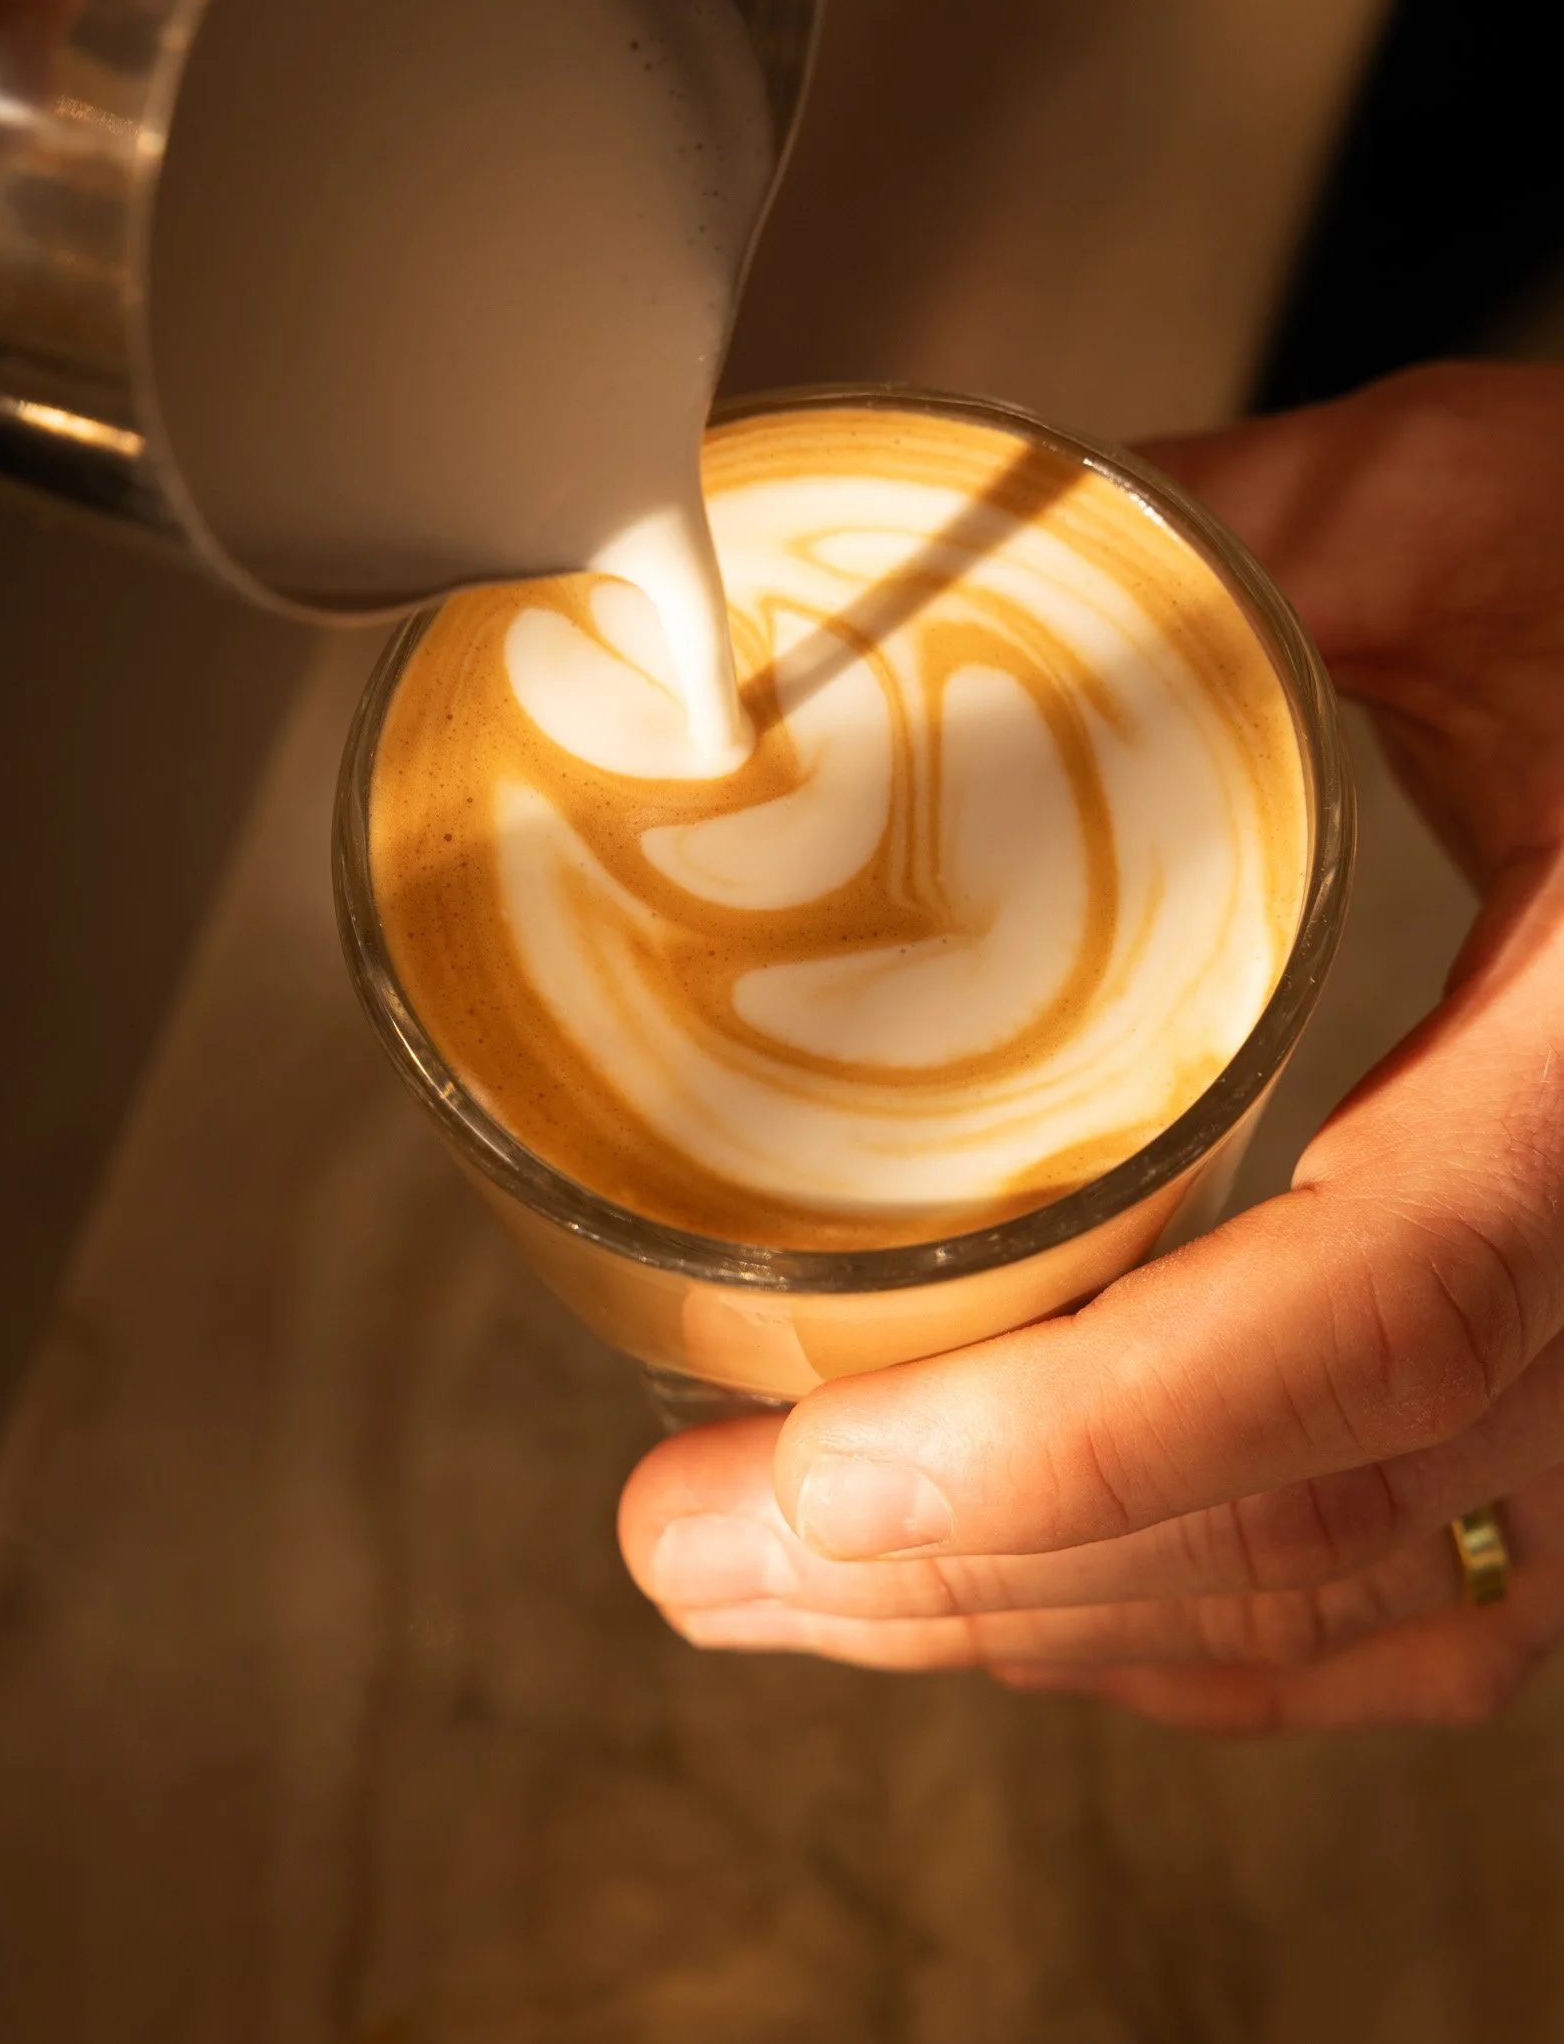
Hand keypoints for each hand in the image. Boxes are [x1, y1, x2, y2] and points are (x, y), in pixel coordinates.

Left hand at [620, 364, 1563, 1731]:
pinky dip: (1200, 1632)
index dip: (1096, 1431)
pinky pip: (1425, 1594)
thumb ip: (1186, 547)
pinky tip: (1026, 1607)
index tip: (826, 1476)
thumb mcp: (1455, 516)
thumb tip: (876, 595)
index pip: (1384, 1306)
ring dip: (1042, 1620)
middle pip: (1315, 1510)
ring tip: (778, 1579)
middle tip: (691, 1546)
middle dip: (969, 1572)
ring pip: (1352, 1593)